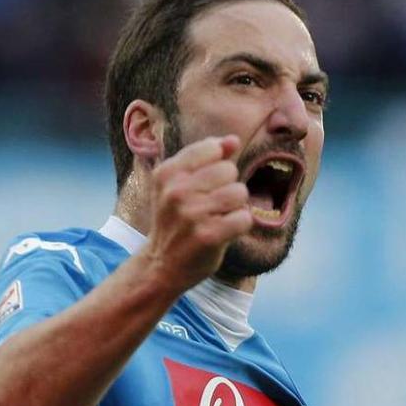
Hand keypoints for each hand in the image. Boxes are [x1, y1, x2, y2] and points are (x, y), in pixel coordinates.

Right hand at [145, 135, 251, 288]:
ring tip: (218, 219)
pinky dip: (240, 225)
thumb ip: (207, 158)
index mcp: (167, 173)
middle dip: (227, 187)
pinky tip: (224, 232)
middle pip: (229, 170)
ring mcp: (192, 214)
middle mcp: (176, 191)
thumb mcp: (180, 184)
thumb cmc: (176, 220)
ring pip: (240, 192)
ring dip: (235, 207)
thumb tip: (233, 140)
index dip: (217, 166)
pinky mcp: (208, 236)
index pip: (213, 148)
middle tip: (210, 207)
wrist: (161, 265)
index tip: (204, 185)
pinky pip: (244, 218)